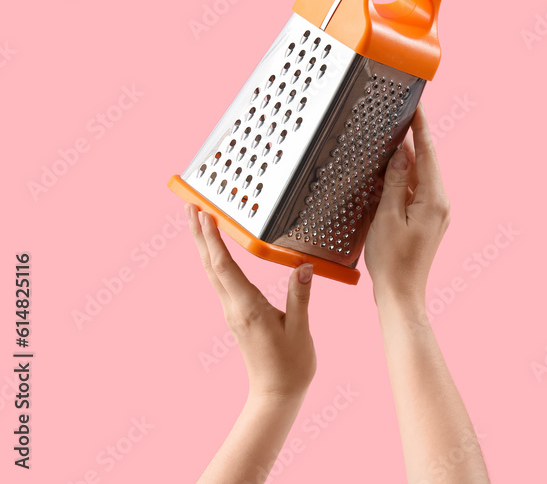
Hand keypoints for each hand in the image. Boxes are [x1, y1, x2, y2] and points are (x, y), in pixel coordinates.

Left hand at [185, 204, 316, 400]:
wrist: (276, 395)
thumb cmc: (290, 366)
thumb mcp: (301, 330)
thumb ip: (300, 296)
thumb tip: (303, 266)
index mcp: (248, 308)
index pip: (225, 267)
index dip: (213, 239)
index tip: (204, 215)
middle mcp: (234, 307)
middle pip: (211, 264)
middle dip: (199, 234)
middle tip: (190, 205)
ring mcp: (233, 311)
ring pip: (212, 271)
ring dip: (204, 244)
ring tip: (198, 220)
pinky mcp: (237, 315)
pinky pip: (220, 280)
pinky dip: (215, 259)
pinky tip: (216, 251)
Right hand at [364, 102, 450, 306]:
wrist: (401, 296)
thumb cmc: (392, 261)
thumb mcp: (387, 216)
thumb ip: (395, 181)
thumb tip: (402, 153)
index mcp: (433, 199)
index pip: (427, 153)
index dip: (421, 128)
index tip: (416, 106)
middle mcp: (439, 204)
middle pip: (425, 162)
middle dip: (411, 141)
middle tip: (397, 118)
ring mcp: (434, 213)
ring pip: (418, 177)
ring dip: (404, 162)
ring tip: (388, 143)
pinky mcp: (426, 222)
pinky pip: (414, 192)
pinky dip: (401, 181)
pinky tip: (387, 177)